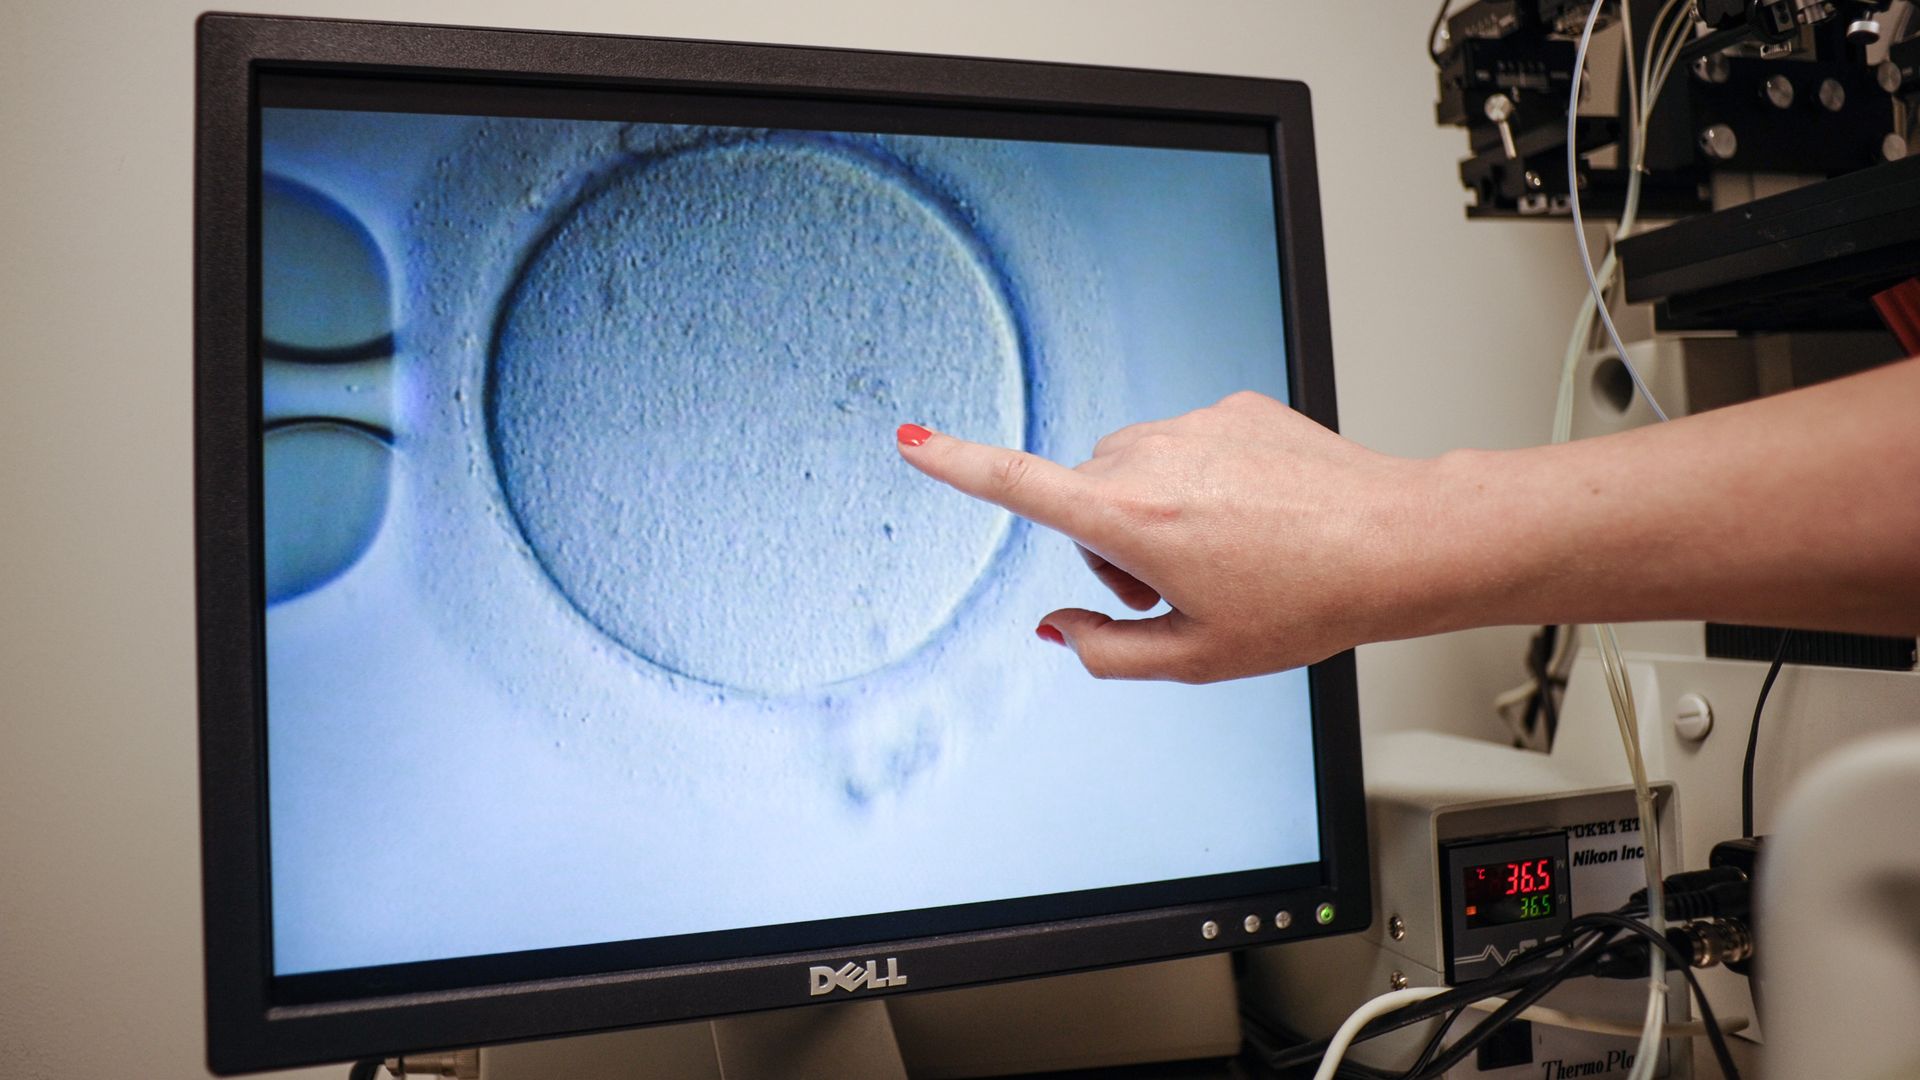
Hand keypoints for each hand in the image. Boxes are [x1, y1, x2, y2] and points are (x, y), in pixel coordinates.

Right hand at [896, 391, 1438, 681]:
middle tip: (1177, 591)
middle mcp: (1151, 456)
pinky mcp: (1233, 405)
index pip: (1019, 485)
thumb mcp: (1197, 656)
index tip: (910, 438)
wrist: (1396, 540)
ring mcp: (1194, 423)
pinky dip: (1201, 480)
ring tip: (1226, 553)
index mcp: (1131, 518)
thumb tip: (1056, 628)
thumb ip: (1106, 650)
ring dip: (1151, 510)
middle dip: (1108, 545)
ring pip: (1132, 469)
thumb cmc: (1305, 602)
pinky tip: (1256, 516)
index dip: (955, 465)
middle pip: (1083, 497)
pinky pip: (1186, 444)